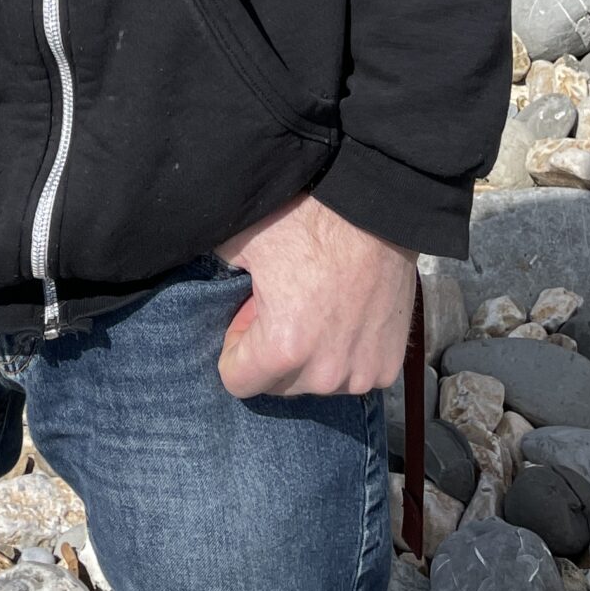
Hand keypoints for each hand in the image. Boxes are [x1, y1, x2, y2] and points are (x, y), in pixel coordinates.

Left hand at [215, 193, 416, 398]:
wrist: (374, 206)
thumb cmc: (307, 218)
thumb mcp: (242, 241)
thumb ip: (216, 276)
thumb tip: (200, 290)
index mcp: (283, 349)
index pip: (237, 382)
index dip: (235, 346)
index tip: (248, 314)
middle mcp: (325, 373)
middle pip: (278, 384)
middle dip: (272, 352)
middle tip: (283, 303)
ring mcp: (361, 374)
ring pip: (316, 382)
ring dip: (311, 356)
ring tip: (317, 305)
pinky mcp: (388, 366)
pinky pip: (352, 374)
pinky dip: (346, 353)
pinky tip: (347, 313)